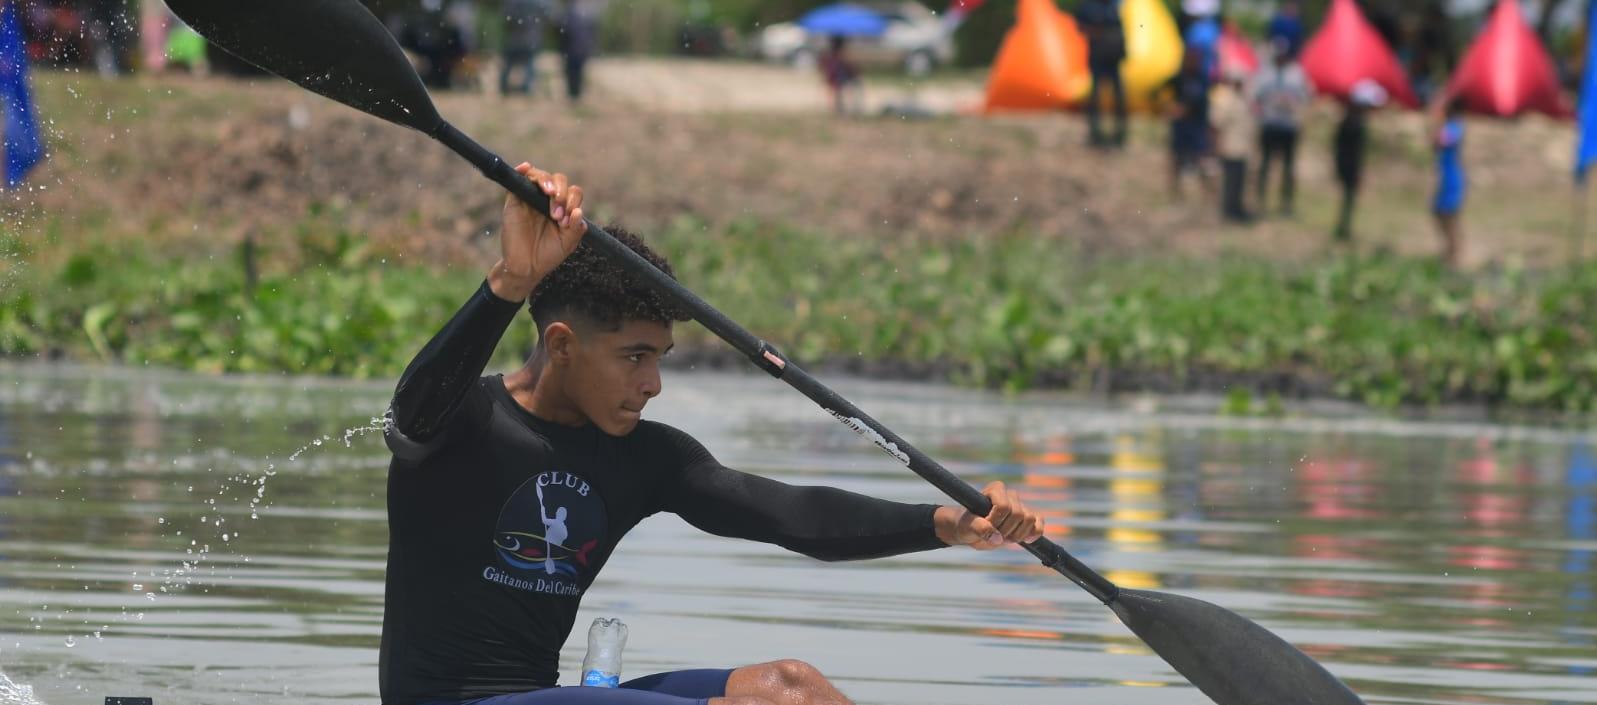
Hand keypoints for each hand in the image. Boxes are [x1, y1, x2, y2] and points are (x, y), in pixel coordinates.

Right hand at [488, 162, 586, 301]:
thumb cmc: (548, 254)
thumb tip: (579, 211)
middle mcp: (547, 200)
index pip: (573, 192)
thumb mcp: (568, 243)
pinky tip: (526, 168)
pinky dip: (523, 170)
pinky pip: (518, 179)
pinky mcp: (514, 201)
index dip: (573, 201)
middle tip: (558, 215)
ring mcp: (530, 198)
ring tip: (550, 194)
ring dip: (548, 182)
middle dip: (562, 193)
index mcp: (563, 207)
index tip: (567, 222)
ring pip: (540, 176)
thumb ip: (577, 228)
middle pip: (558, 180)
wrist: (526, 268)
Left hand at [934, 481, 1045, 549]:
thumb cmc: (967, 525)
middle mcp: (1010, 495)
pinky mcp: (1028, 518)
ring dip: (1017, 534)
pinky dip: (1035, 533)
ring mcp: (1021, 506)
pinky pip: (1039, 523)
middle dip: (1006, 530)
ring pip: (1030, 519)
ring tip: (1004, 538)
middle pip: (1018, 514)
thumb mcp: (967, 526)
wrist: (972, 532)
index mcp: (996, 489)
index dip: (996, 521)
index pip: (1004, 506)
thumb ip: (979, 528)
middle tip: (993, 535)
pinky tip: (1026, 540)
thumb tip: (997, 538)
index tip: (985, 526)